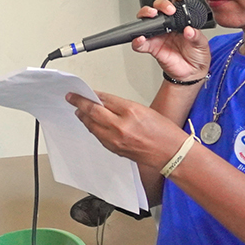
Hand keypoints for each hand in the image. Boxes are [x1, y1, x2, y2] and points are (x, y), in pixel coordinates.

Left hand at [66, 90, 189, 170]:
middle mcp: (121, 126)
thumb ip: (122, 106)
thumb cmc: (164, 132)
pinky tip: (91, 124)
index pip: (104, 100)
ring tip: (79, 111)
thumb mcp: (144, 110)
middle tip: (72, 98)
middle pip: (93, 112)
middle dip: (80, 104)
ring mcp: (116, 140)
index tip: (82, 92)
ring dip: (84, 117)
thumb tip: (104, 102)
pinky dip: (93, 128)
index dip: (91, 95)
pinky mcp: (115, 149)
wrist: (172, 153)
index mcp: (130, 111)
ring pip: (92, 126)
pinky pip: (98, 136)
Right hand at [131, 0, 210, 81]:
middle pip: (158, 8)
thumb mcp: (202, 44)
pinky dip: (137, 41)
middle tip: (169, 10)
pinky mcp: (152, 47)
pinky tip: (140, 39)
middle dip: (161, 4)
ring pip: (146, 21)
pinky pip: (141, 43)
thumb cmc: (197, 55)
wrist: (192, 73)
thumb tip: (189, 30)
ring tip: (151, 16)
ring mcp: (158, 35)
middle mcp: (167, 25)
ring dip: (145, 16)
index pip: (176, 4)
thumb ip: (196, 36)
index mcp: (181, 21)